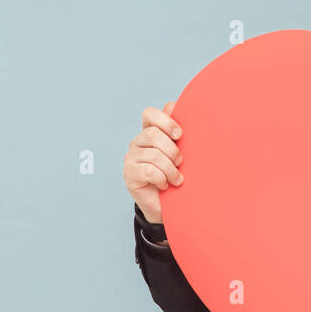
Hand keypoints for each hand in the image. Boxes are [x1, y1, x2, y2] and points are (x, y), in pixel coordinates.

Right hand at [123, 102, 184, 224]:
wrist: (168, 205)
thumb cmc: (176, 176)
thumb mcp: (181, 153)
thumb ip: (177, 132)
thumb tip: (174, 105)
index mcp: (150, 133)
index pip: (150, 114)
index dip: (166, 121)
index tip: (180, 135)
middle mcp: (138, 142)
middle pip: (153, 134)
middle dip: (172, 150)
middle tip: (180, 162)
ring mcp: (131, 158)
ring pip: (153, 154)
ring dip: (170, 168)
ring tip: (176, 178)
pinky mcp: (129, 174)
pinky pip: (148, 170)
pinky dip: (162, 178)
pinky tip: (165, 185)